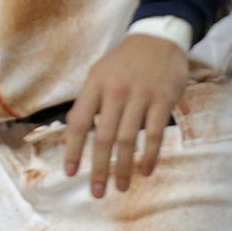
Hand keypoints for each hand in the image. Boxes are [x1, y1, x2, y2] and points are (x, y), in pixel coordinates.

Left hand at [62, 34, 192, 195]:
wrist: (158, 38)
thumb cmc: (123, 62)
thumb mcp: (98, 76)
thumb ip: (86, 105)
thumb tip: (68, 137)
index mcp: (94, 85)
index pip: (79, 122)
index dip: (73, 149)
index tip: (70, 173)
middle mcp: (115, 91)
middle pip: (104, 136)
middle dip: (99, 168)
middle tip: (97, 192)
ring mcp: (140, 95)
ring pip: (129, 138)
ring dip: (123, 166)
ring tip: (120, 187)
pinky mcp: (164, 99)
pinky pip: (155, 132)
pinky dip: (150, 154)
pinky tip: (145, 171)